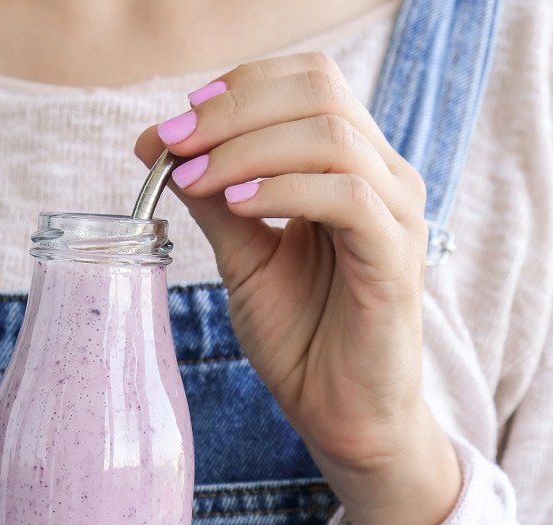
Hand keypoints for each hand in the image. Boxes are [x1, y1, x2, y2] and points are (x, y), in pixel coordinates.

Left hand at [135, 52, 460, 524]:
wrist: (339, 414)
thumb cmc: (300, 335)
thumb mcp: (243, 254)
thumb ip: (212, 196)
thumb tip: (154, 142)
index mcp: (349, 164)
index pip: (308, 81)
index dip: (240, 86)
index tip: (176, 122)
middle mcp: (382, 176)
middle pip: (319, 91)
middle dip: (234, 109)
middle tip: (173, 143)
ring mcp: (396, 215)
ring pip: (332, 136)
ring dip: (249, 148)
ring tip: (196, 180)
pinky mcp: (398, 259)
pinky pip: (348, 198)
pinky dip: (285, 190)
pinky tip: (240, 207)